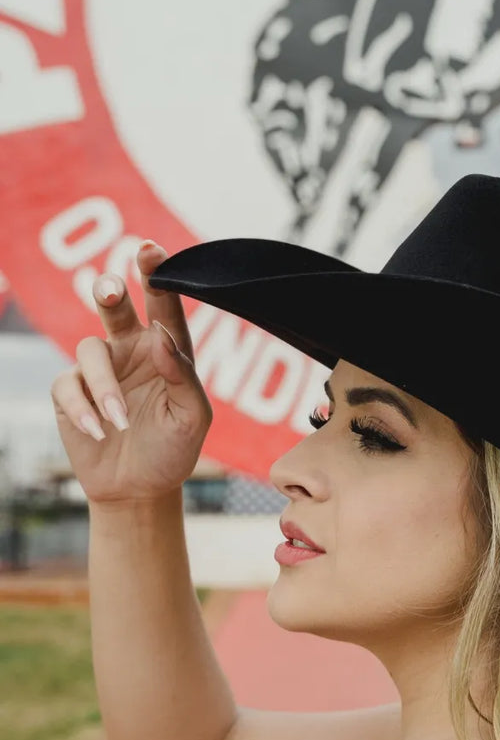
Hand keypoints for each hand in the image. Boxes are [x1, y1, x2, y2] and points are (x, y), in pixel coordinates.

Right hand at [50, 242, 213, 505]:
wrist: (141, 488)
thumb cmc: (174, 448)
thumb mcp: (192, 417)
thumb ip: (182, 376)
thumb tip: (161, 337)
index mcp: (166, 349)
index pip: (164, 307)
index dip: (158, 277)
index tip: (151, 251)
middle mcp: (131, 350)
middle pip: (114, 306)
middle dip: (110, 290)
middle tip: (111, 288)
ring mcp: (99, 370)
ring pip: (89, 351)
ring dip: (104, 388)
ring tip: (121, 421)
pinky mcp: (70, 392)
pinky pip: (68, 386)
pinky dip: (84, 409)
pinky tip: (100, 432)